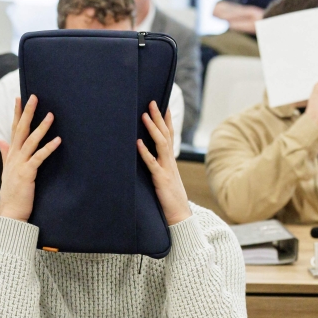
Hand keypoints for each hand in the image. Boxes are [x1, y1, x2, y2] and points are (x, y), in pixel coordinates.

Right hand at [0, 95, 60, 222]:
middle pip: (21, 130)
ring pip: (31, 141)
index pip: (14, 129)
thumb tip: (0, 140)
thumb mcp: (7, 170)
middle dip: (27, 112)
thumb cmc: (12, 192)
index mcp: (11, 154)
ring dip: (41, 127)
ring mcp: (20, 164)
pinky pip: (39, 157)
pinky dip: (48, 148)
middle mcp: (14, 157)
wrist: (10, 212)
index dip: (17, 113)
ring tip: (51, 115)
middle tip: (34, 97)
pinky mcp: (27, 173)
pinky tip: (58, 140)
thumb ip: (5, 154)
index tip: (20, 98)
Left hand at [137, 101, 191, 225]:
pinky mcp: (160, 179)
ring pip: (161, 144)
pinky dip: (145, 152)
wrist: (179, 215)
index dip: (167, 120)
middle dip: (159, 117)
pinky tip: (138, 143)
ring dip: (152, 129)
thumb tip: (147, 154)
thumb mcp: (164, 177)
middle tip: (152, 102)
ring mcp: (166, 169)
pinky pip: (152, 163)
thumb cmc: (169, 197)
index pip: (169, 135)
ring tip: (144, 116)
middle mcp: (169, 161)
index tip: (163, 105)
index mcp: (170, 160)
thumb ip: (158, 165)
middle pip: (165, 134)